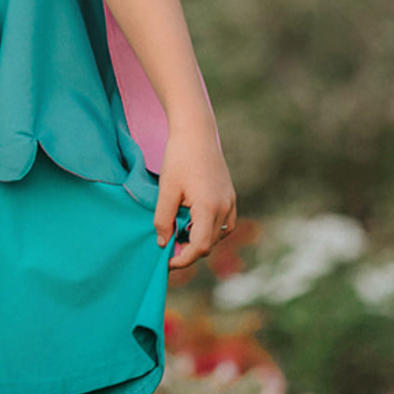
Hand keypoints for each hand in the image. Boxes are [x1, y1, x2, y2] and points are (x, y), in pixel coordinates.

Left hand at [154, 126, 236, 272]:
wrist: (196, 132)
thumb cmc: (179, 158)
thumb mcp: (166, 190)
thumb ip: (164, 219)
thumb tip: (163, 243)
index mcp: (209, 208)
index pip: (200, 247)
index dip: (183, 259)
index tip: (167, 261)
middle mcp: (225, 207)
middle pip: (209, 244)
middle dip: (189, 251)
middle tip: (168, 247)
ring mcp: (230, 202)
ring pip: (218, 235)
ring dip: (199, 240)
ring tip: (178, 233)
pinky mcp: (230, 196)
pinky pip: (224, 223)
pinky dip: (209, 229)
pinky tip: (193, 222)